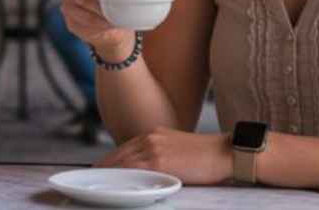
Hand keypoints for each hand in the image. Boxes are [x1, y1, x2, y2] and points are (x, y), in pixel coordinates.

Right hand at [59, 0, 134, 58]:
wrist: (114, 28)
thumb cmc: (120, 2)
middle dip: (96, 2)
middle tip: (113, 7)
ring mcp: (68, 4)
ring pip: (79, 10)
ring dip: (97, 15)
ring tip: (112, 18)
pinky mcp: (70, 21)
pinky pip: (80, 24)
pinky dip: (95, 25)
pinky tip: (107, 25)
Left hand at [97, 128, 234, 185]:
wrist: (225, 153)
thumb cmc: (207, 155)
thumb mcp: (178, 148)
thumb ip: (160, 154)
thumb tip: (147, 168)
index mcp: (155, 133)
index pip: (126, 147)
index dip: (112, 159)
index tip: (102, 167)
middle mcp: (150, 138)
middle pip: (120, 154)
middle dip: (105, 166)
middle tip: (93, 176)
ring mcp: (154, 149)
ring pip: (123, 162)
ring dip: (109, 173)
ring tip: (98, 182)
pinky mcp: (160, 162)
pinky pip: (133, 171)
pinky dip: (121, 177)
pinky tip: (113, 184)